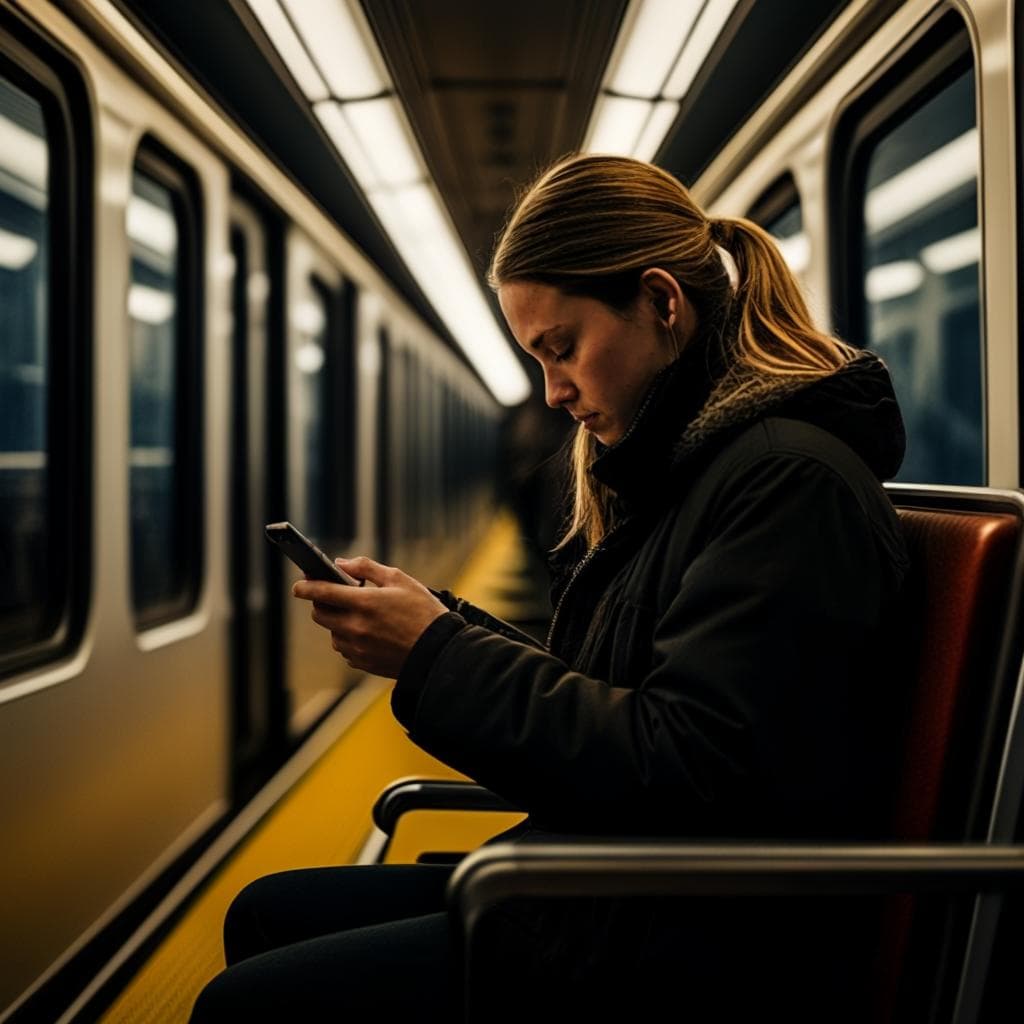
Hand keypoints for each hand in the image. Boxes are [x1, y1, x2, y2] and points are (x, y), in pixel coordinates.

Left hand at [292, 557, 446, 677]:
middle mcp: (356, 627)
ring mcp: (358, 647)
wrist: (439, 651)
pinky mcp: (362, 663)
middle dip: (321, 603)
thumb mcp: (399, 579)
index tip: (298, 585)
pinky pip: (345, 649)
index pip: (322, 592)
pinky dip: (349, 639)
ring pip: (332, 633)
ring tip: (360, 616)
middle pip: (320, 614)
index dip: (305, 587)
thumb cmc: (423, 612)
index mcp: (364, 602)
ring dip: (338, 622)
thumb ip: (367, 567)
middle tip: (334, 596)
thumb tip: (341, 563)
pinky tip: (369, 633)